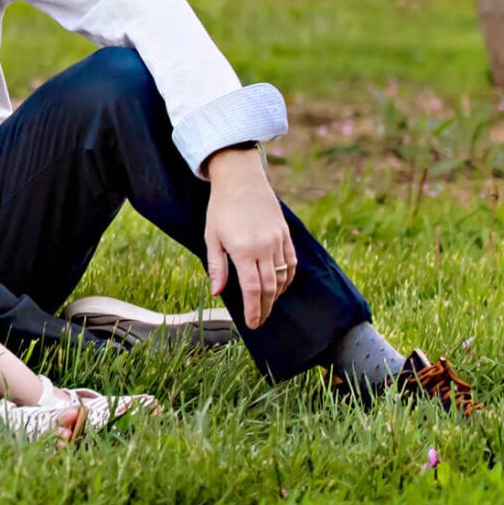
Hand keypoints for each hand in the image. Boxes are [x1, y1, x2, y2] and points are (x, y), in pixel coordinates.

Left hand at [202, 146, 297, 329]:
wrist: (241, 180)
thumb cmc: (221, 209)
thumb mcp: (211, 236)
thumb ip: (217, 266)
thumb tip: (216, 292)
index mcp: (243, 250)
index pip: (252, 289)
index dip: (253, 310)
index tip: (253, 324)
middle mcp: (264, 247)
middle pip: (269, 287)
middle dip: (265, 308)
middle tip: (260, 320)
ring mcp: (277, 240)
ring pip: (282, 277)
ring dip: (276, 295)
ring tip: (267, 305)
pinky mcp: (286, 234)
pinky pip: (292, 263)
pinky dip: (288, 278)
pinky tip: (280, 286)